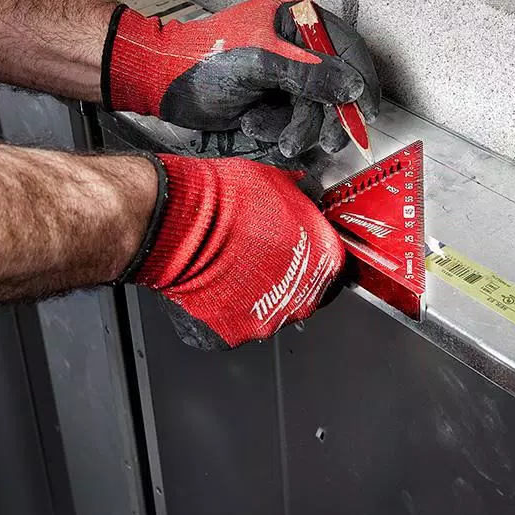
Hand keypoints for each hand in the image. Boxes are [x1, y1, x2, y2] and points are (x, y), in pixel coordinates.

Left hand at [102, 0, 380, 157]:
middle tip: (322, 138)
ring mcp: (286, 75)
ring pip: (316, 111)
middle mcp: (297, 45)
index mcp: (298, 17)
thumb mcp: (260, 63)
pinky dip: (278, 131)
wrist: (161, 84)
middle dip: (323, 116)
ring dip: (295, 127)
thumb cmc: (202, 60)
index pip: (347, 48)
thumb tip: (353, 88)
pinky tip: (252, 123)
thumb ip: (310, 76)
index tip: (366, 111)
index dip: (361, 81)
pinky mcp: (273, 100)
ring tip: (261, 126)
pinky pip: (295, 123)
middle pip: (336, 87)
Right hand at [128, 154, 344, 348]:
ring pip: (268, 310)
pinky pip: (234, 322)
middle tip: (259, 255)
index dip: (310, 252)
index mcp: (324, 260)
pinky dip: (225, 306)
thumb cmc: (227, 199)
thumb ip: (297, 198)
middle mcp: (301, 298)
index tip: (296, 247)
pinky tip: (214, 282)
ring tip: (231, 267)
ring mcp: (266, 320)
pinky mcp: (232, 334)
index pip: (332, 264)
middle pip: (302, 292)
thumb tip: (299, 193)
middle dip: (283, 275)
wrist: (181, 221)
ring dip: (254, 292)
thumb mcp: (278, 181)